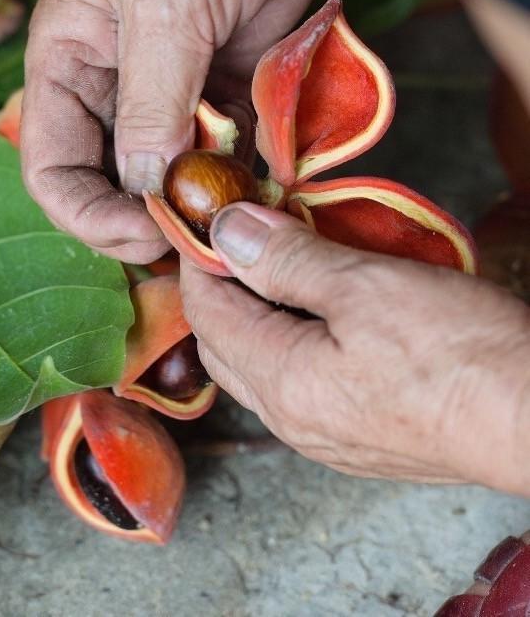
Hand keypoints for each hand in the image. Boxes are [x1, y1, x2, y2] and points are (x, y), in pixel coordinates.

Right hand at [21, 0, 346, 262]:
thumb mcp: (166, 10)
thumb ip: (149, 106)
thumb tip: (142, 186)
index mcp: (66, 62)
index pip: (51, 168)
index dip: (90, 216)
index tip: (147, 237)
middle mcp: (108, 84)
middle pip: (107, 181)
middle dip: (145, 218)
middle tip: (198, 240)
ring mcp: (165, 89)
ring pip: (165, 173)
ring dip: (197, 202)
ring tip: (237, 217)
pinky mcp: (216, 85)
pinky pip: (219, 150)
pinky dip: (239, 174)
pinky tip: (265, 184)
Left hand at [180, 201, 529, 493]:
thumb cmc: (460, 354)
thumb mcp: (365, 286)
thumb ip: (285, 260)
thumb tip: (225, 231)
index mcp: (280, 382)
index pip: (206, 312)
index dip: (198, 259)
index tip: (205, 218)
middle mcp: (289, 419)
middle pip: (223, 343)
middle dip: (221, 287)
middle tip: (242, 237)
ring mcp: (323, 436)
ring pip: (259, 365)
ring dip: (257, 313)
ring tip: (284, 264)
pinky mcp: (356, 439)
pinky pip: (296, 383)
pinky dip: (290, 340)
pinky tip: (321, 311)